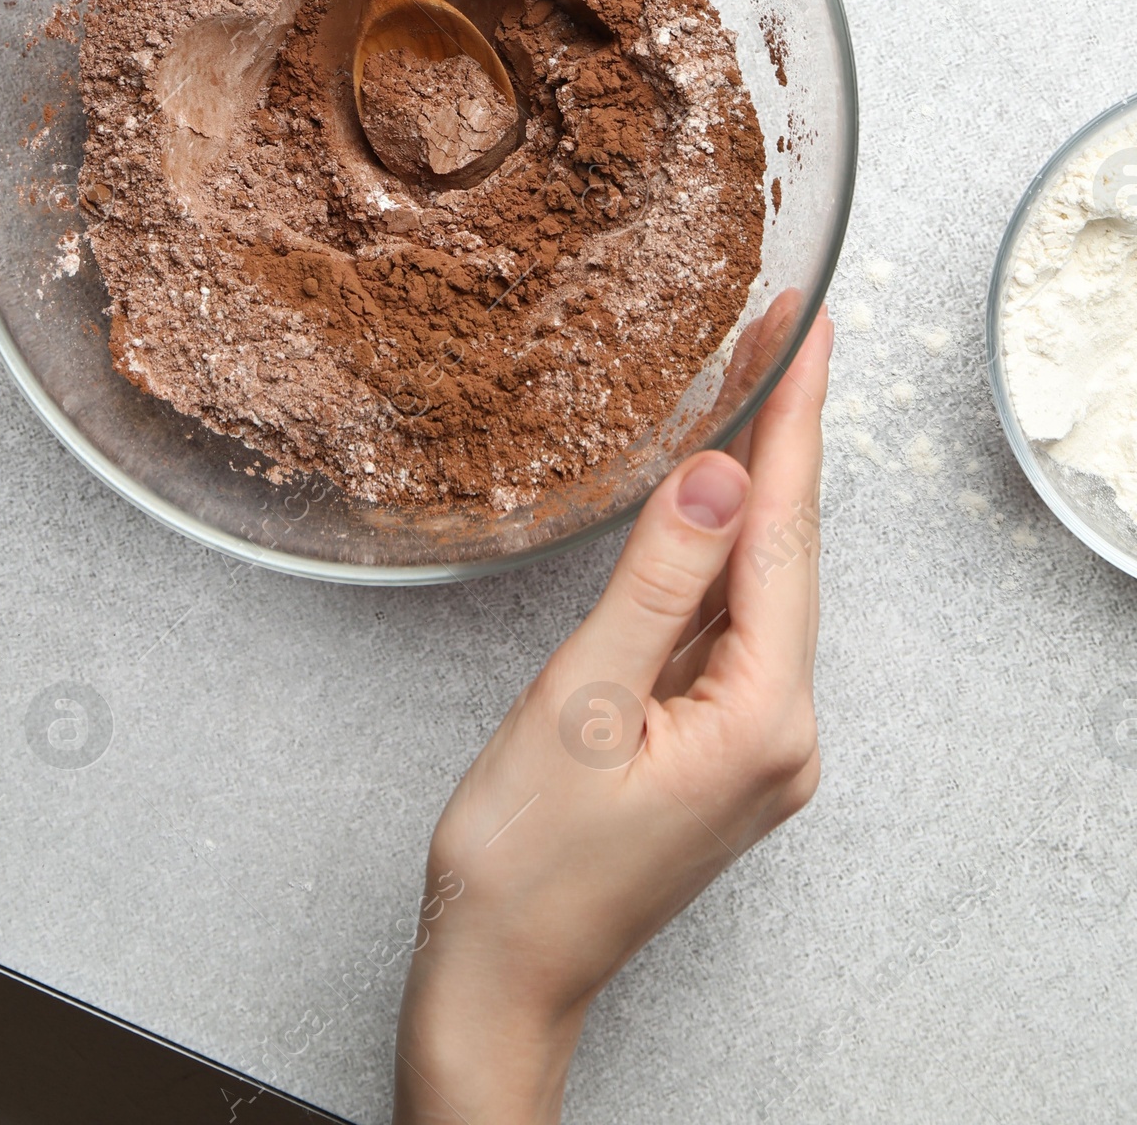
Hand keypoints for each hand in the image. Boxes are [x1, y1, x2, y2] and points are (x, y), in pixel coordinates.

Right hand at [394, 302, 830, 1124]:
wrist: (502, 974)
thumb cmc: (525, 860)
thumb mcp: (580, 700)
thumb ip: (656, 581)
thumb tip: (718, 472)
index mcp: (763, 719)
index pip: (784, 537)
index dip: (790, 423)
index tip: (803, 332)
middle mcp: (783, 731)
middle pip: (788, 555)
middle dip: (784, 438)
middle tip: (781, 331)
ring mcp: (757, 744)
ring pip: (761, 586)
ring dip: (756, 488)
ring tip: (756, 386)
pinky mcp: (722, 746)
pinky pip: (731, 625)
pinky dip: (723, 553)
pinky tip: (713, 502)